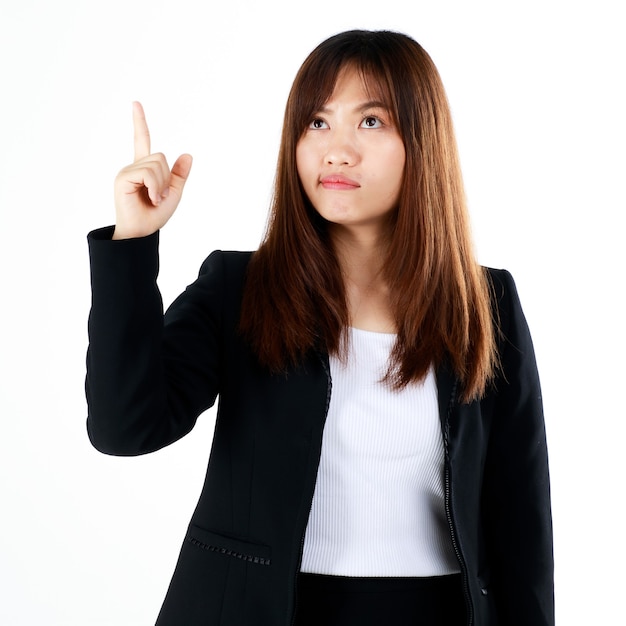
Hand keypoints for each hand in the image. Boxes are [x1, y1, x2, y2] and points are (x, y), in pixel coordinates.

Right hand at [112, 102, 192, 239]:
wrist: (143, 232)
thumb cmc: (155, 215)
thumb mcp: (174, 192)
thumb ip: (179, 174)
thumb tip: (187, 153)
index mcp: (144, 168)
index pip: (142, 140)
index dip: (140, 122)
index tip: (135, 103)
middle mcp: (133, 166)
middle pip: (160, 156)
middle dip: (166, 178)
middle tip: (159, 197)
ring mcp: (126, 171)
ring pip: (156, 164)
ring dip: (161, 184)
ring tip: (154, 198)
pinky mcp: (123, 178)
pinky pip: (147, 173)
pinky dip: (154, 187)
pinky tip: (149, 197)